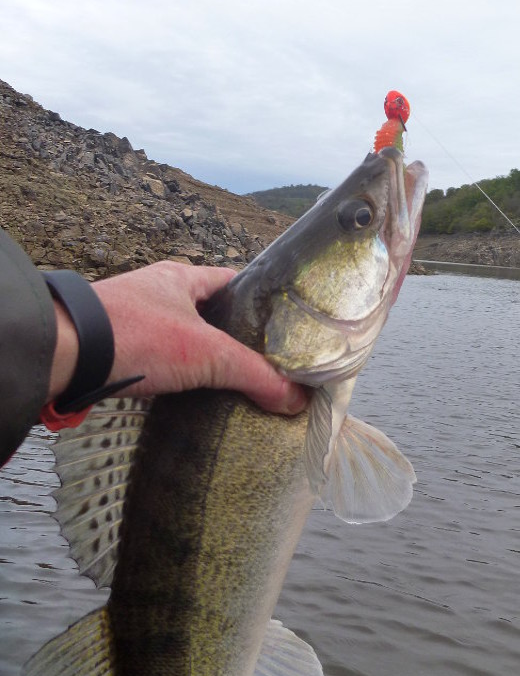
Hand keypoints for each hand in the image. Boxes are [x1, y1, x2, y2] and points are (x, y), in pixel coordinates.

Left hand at [47, 262, 307, 414]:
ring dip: (203, 358)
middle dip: (234, 337)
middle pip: (210, 313)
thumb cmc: (135, 336)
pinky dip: (177, 376)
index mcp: (182, 278)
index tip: (284, 327)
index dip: (261, 302)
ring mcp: (135, 321)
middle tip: (262, 362)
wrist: (65, 355)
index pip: (234, 282)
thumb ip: (255, 374)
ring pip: (183, 338)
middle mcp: (158, 293)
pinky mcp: (118, 349)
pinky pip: (159, 360)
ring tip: (233, 382)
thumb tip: (297, 398)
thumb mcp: (207, 354)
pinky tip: (191, 395)